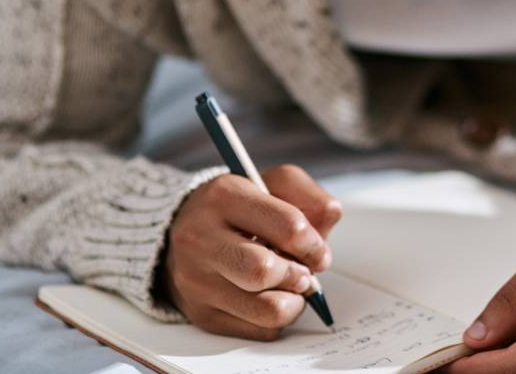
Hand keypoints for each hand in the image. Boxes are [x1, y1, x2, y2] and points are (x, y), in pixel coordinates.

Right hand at [161, 164, 342, 339]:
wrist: (184, 234)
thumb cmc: (238, 210)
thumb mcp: (271, 184)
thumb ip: (307, 194)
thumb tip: (331, 215)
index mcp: (224, 196)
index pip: (287, 226)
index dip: (314, 244)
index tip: (318, 251)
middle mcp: (201, 238)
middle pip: (265, 271)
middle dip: (299, 275)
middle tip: (303, 272)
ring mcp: (196, 280)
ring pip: (267, 310)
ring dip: (293, 301)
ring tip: (290, 286)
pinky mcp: (202, 314)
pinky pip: (260, 331)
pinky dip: (277, 319)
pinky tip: (270, 298)